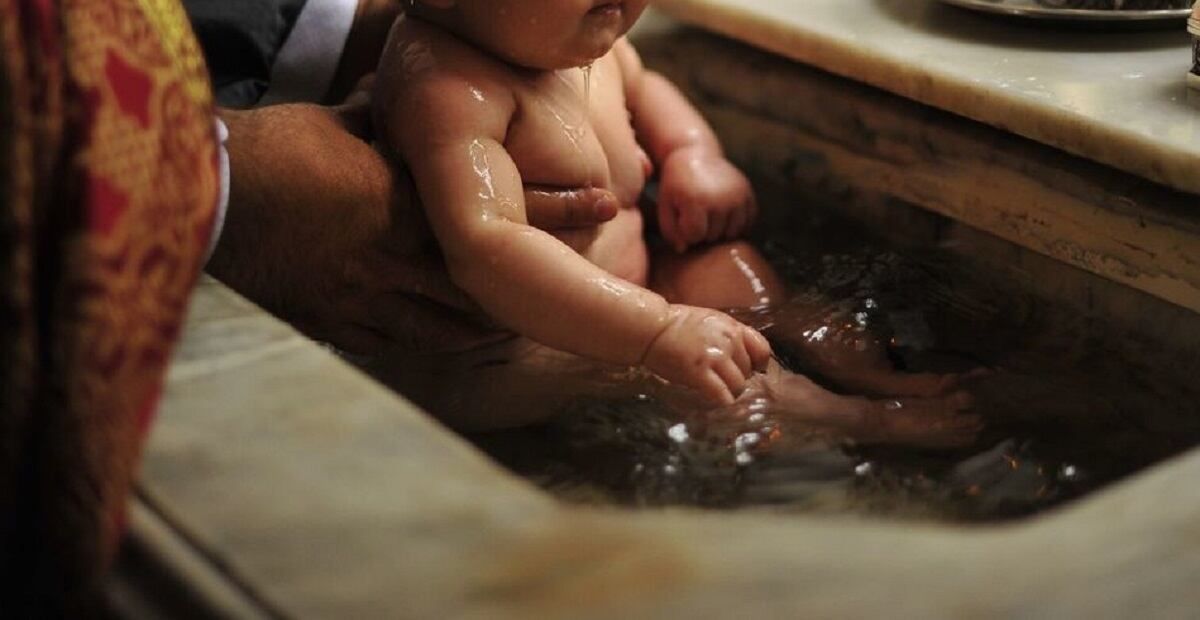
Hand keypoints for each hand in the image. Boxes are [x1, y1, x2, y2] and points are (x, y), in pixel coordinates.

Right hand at [210, 96, 616, 355]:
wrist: (210, 196)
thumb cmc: (279, 149)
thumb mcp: (351, 126)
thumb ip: (401, 135)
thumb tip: (434, 117)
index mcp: (408, 206)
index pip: (504, 216)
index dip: (560, 212)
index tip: (606, 205)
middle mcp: (397, 261)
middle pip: (488, 291)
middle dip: (531, 290)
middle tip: (569, 287)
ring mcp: (367, 302)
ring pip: (452, 329)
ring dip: (488, 322)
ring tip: (515, 316)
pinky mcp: (338, 326)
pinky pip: (401, 344)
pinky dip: (434, 339)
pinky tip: (450, 333)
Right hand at [643, 305, 771, 403]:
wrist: (652, 328)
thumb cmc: (676, 325)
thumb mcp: (711, 321)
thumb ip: (730, 335)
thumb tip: (745, 358)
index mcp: (732, 327)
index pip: (762, 350)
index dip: (757, 363)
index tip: (748, 369)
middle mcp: (728, 341)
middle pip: (748, 372)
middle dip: (737, 377)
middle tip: (720, 378)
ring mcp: (715, 357)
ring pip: (738, 386)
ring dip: (730, 392)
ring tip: (716, 389)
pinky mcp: (700, 373)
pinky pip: (723, 395)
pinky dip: (721, 400)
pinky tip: (712, 397)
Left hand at [656, 147, 756, 252]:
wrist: (696, 154)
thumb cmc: (676, 184)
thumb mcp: (665, 205)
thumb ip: (669, 231)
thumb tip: (684, 249)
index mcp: (697, 199)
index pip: (695, 236)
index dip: (686, 233)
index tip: (681, 221)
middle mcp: (721, 198)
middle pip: (714, 236)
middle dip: (702, 233)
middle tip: (695, 217)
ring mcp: (737, 196)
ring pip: (732, 234)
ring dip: (719, 231)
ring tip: (708, 217)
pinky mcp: (748, 194)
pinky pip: (747, 223)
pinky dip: (736, 225)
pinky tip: (723, 216)